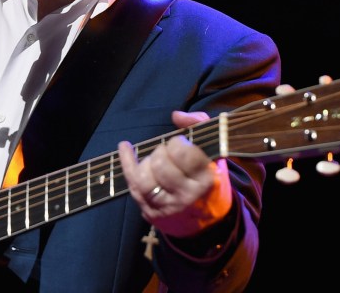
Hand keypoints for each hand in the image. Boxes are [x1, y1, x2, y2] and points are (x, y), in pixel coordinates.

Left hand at [117, 110, 232, 237]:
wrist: (209, 223)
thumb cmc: (209, 180)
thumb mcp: (214, 153)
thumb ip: (199, 126)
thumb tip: (176, 115)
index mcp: (206, 180)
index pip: (183, 153)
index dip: (178, 143)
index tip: (180, 144)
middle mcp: (186, 195)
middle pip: (160, 165)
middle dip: (161, 152)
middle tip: (169, 154)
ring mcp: (167, 207)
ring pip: (143, 179)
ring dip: (146, 163)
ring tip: (155, 161)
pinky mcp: (151, 213)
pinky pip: (132, 185)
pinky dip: (126, 162)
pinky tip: (125, 147)